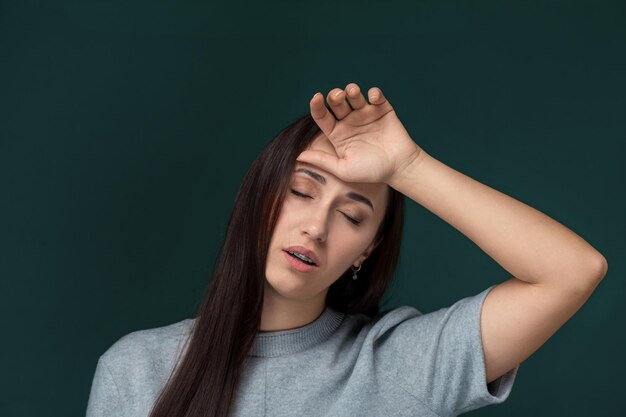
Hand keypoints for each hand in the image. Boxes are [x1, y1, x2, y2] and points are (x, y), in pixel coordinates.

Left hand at [296, 82, 423, 183]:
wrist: (399, 168)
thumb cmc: (371, 171)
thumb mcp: (343, 169)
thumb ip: (323, 161)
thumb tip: (299, 156)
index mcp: (337, 133)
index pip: (322, 116)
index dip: (316, 105)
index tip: (316, 98)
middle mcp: (349, 121)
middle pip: (336, 102)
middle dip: (335, 95)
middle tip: (338, 97)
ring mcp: (366, 114)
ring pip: (354, 95)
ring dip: (352, 90)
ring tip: (353, 92)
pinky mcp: (382, 109)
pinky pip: (376, 96)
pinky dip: (374, 93)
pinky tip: (373, 98)